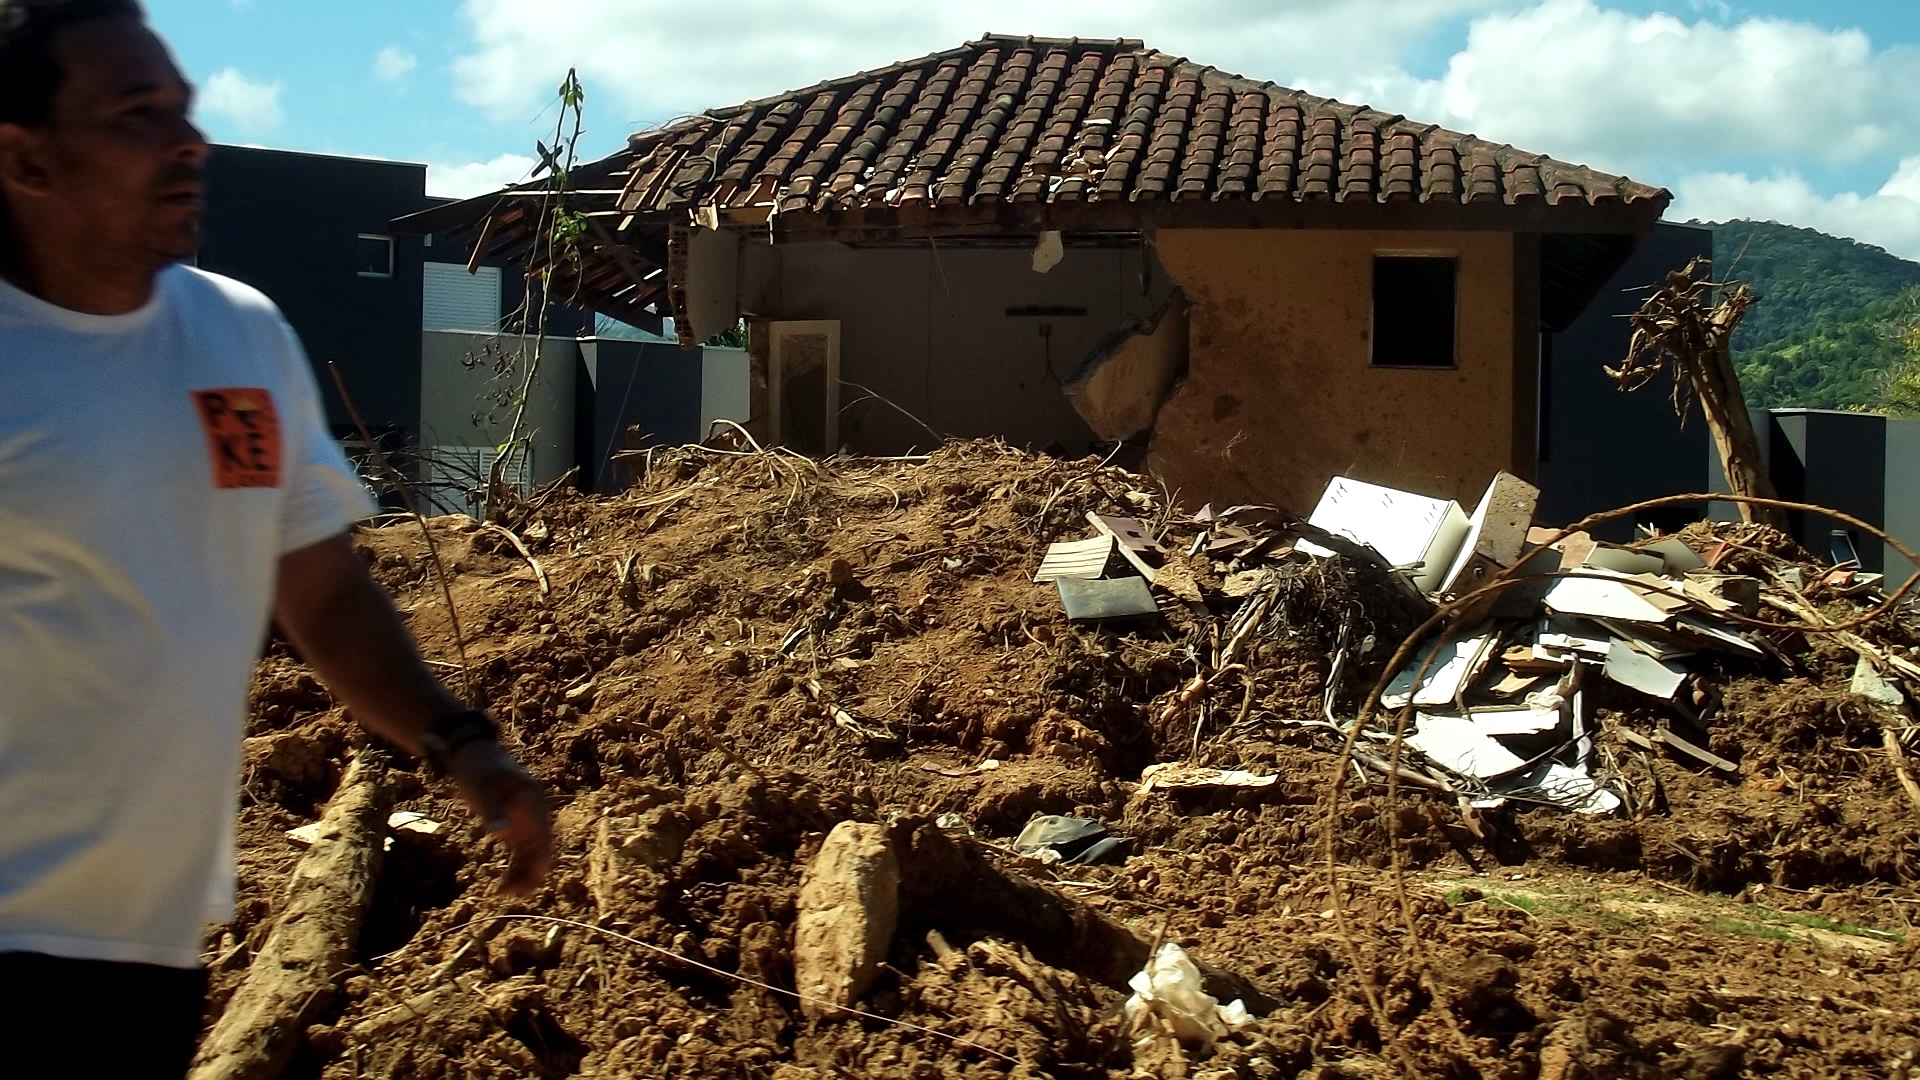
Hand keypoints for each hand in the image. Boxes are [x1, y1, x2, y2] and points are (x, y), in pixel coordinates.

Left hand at [447, 739, 553, 895]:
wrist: (469, 754)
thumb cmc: (476, 768)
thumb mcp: (481, 788)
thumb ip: (492, 810)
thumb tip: (501, 834)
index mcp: (533, 800)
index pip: (544, 835)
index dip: (540, 860)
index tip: (528, 882)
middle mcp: (534, 812)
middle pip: (542, 848)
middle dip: (532, 872)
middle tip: (514, 894)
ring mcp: (524, 819)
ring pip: (531, 853)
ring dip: (523, 873)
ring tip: (506, 893)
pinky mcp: (513, 825)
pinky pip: (519, 852)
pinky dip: (514, 868)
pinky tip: (504, 884)